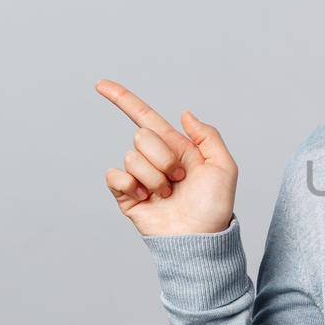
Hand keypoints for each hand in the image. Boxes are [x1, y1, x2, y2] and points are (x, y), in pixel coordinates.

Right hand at [96, 78, 237, 236]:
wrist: (199, 239)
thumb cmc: (214, 207)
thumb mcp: (224, 167)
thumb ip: (207, 136)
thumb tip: (184, 114)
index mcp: (176, 148)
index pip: (145, 117)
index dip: (123, 99)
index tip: (100, 84)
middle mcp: (155, 159)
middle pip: (142, 136)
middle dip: (164, 157)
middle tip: (180, 179)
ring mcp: (139, 177)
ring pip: (132, 157)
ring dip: (154, 177)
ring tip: (168, 194)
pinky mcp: (126, 196)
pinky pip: (115, 175)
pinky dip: (131, 184)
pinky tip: (146, 198)